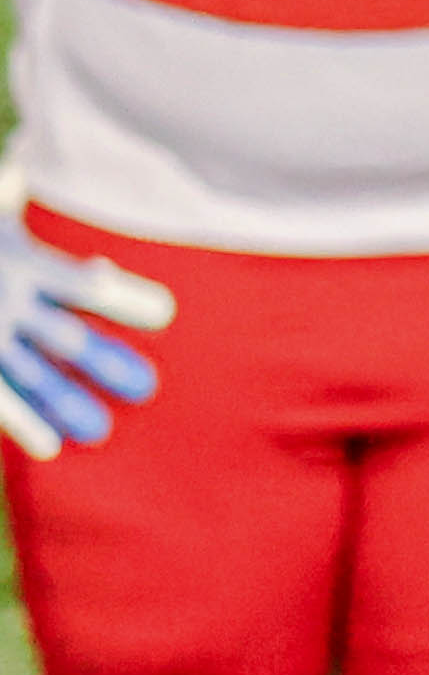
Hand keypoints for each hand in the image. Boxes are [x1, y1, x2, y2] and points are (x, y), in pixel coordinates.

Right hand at [0, 229, 166, 459]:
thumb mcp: (2, 228)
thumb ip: (53, 260)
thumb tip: (102, 273)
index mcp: (22, 262)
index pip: (84, 287)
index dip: (123, 299)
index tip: (166, 313)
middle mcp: (3, 298)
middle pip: (64, 338)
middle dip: (102, 363)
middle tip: (144, 388)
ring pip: (29, 374)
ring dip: (62, 402)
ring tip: (99, 431)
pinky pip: (0, 394)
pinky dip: (21, 420)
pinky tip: (49, 447)